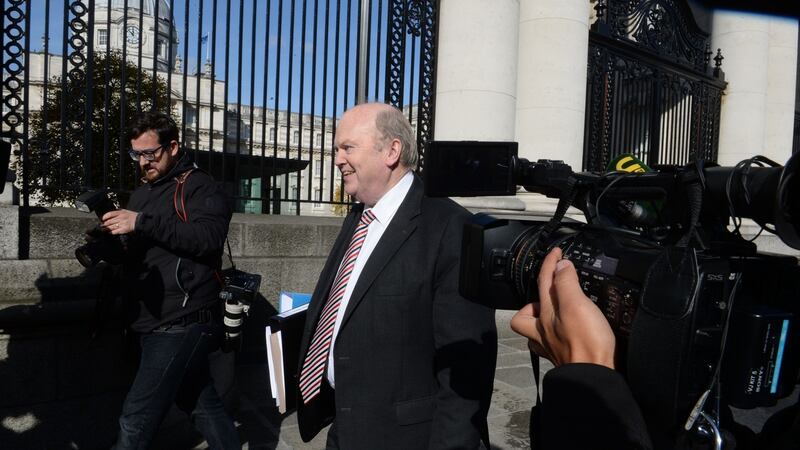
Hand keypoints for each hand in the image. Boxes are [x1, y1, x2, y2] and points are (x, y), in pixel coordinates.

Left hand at [101, 209, 137, 234]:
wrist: (139, 221)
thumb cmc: (132, 216)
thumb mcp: (125, 211)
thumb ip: (118, 212)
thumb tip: (110, 215)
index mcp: (121, 213)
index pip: (110, 214)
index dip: (105, 217)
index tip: (103, 219)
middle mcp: (121, 218)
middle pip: (109, 221)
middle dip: (105, 224)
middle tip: (103, 225)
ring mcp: (122, 224)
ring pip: (111, 227)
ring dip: (107, 228)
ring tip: (105, 229)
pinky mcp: (124, 229)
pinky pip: (115, 231)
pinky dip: (112, 232)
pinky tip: (110, 232)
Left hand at [510, 247, 615, 368]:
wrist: (595, 378)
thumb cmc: (585, 344)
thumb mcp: (575, 304)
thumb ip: (566, 283)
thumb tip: (560, 265)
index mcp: (545, 315)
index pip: (543, 281)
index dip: (550, 262)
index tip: (557, 252)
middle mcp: (544, 331)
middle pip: (527, 313)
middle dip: (535, 300)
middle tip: (550, 291)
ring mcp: (552, 346)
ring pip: (535, 332)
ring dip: (540, 321)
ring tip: (553, 313)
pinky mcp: (565, 357)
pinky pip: (551, 345)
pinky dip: (554, 337)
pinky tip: (563, 335)